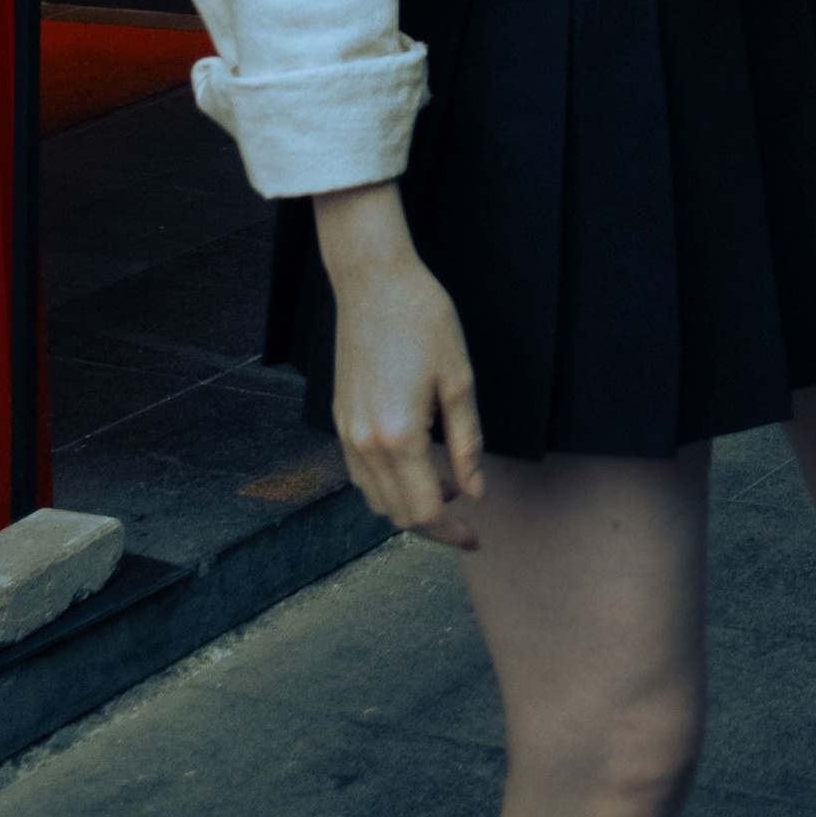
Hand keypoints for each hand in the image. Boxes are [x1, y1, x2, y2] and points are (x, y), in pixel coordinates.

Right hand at [314, 182, 485, 546]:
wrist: (372, 280)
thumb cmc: (423, 318)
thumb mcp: (459, 379)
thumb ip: (467, 442)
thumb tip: (475, 492)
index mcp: (399, 437)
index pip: (424, 511)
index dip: (453, 531)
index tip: (477, 536)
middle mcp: (365, 444)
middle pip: (397, 514)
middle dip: (434, 525)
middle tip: (467, 515)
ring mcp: (346, 433)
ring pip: (375, 499)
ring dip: (409, 505)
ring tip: (446, 483)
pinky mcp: (339, 419)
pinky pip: (361, 475)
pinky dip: (388, 484)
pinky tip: (416, 462)